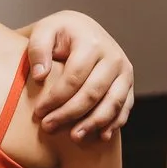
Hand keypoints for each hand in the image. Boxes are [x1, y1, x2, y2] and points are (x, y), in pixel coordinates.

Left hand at [24, 12, 135, 140]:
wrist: (83, 30)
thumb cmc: (59, 34)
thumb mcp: (44, 32)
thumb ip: (38, 49)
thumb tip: (40, 76)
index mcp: (92, 43)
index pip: (74, 77)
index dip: (55, 98)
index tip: (38, 112)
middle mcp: (113, 56)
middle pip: (92, 93)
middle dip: (69, 114)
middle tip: (48, 128)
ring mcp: (124, 71)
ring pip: (112, 103)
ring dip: (93, 124)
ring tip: (74, 137)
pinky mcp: (128, 84)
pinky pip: (124, 107)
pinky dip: (114, 123)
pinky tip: (100, 136)